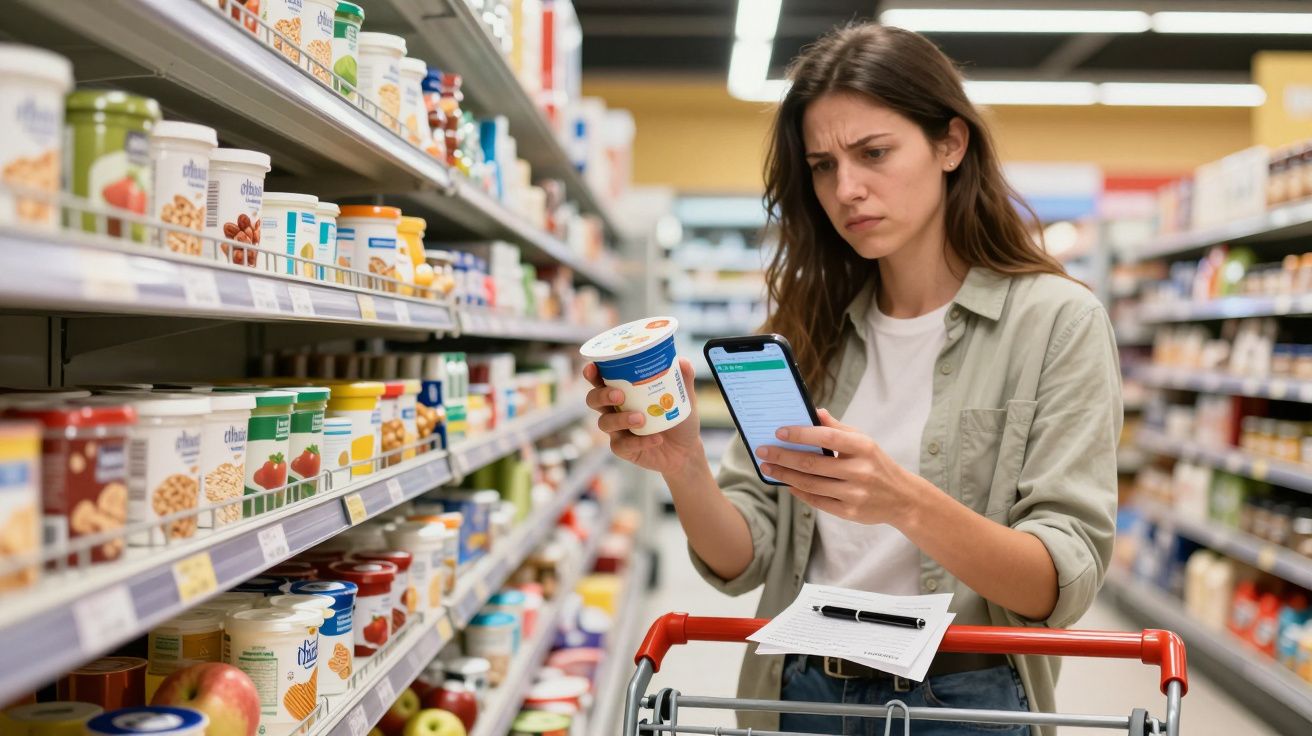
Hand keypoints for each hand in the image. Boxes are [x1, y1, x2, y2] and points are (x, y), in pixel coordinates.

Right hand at [583, 358, 704, 476]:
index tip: (592, 368)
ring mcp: (617, 430)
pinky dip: (639, 442)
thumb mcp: (683, 397)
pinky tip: (656, 438)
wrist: (685, 449)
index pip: (600, 379)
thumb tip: (683, 361)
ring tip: (641, 419)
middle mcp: (614, 409)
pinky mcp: (624, 449)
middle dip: (602, 395)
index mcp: (622, 391)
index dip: (592, 373)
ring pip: (605, 423)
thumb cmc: (676, 417)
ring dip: (621, 419)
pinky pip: (622, 445)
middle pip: (593, 400)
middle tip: (619, 395)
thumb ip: (682, 379)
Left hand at [756, 409, 917, 525]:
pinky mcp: (850, 512)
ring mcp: (855, 494)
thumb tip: (815, 411)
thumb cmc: (877, 464)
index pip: (827, 437)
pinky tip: (788, 484)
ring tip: (768, 467)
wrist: (903, 499)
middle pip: (813, 464)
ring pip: (811, 484)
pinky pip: (818, 502)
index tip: (779, 432)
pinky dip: (800, 492)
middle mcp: (860, 471)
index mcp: (864, 447)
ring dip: (785, 475)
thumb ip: (838, 428)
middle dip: (783, 456)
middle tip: (763, 451)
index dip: (801, 434)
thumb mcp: (864, 442)